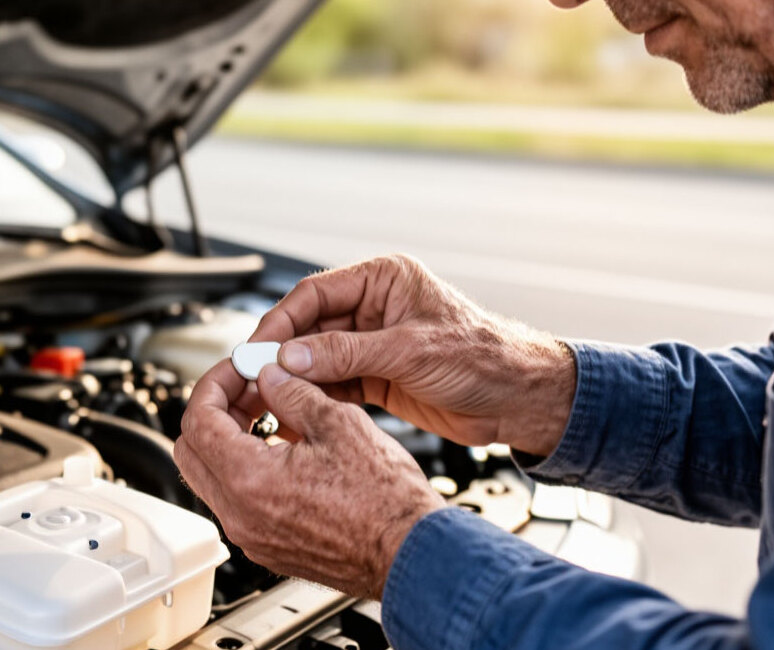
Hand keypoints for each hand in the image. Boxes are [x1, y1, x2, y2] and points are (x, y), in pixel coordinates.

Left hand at [175, 359, 445, 598]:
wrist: (410, 552)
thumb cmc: (385, 500)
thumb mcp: (338, 423)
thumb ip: (292, 392)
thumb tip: (270, 377)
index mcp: (249, 481)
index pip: (198, 419)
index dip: (214, 383)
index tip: (238, 369)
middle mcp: (240, 515)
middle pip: (192, 450)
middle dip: (215, 410)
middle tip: (249, 389)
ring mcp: (252, 536)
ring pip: (211, 477)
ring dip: (230, 439)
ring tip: (272, 415)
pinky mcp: (269, 547)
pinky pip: (237, 502)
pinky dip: (246, 469)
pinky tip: (285, 450)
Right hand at [252, 254, 575, 456]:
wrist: (520, 399)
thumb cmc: (485, 358)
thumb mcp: (410, 352)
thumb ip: (347, 353)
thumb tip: (292, 357)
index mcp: (384, 280)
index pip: (315, 294)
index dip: (281, 322)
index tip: (257, 348)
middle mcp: (375, 307)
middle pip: (309, 327)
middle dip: (280, 353)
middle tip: (252, 378)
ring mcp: (374, 343)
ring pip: (317, 358)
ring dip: (293, 378)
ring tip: (266, 400)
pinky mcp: (377, 376)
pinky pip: (333, 384)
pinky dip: (314, 397)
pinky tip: (296, 411)